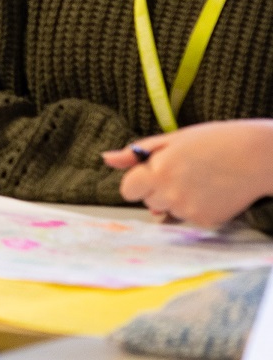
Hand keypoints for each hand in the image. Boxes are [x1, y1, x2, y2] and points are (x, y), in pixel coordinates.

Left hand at [102, 120, 272, 227]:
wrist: (257, 157)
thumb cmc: (213, 141)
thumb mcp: (171, 140)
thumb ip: (135, 153)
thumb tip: (106, 159)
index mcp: (157, 172)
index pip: (128, 190)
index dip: (138, 181)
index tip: (152, 172)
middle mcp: (170, 196)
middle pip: (148, 201)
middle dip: (157, 189)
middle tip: (183, 171)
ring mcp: (188, 212)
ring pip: (168, 211)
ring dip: (176, 200)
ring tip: (199, 180)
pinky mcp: (206, 222)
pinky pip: (188, 219)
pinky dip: (195, 209)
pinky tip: (211, 192)